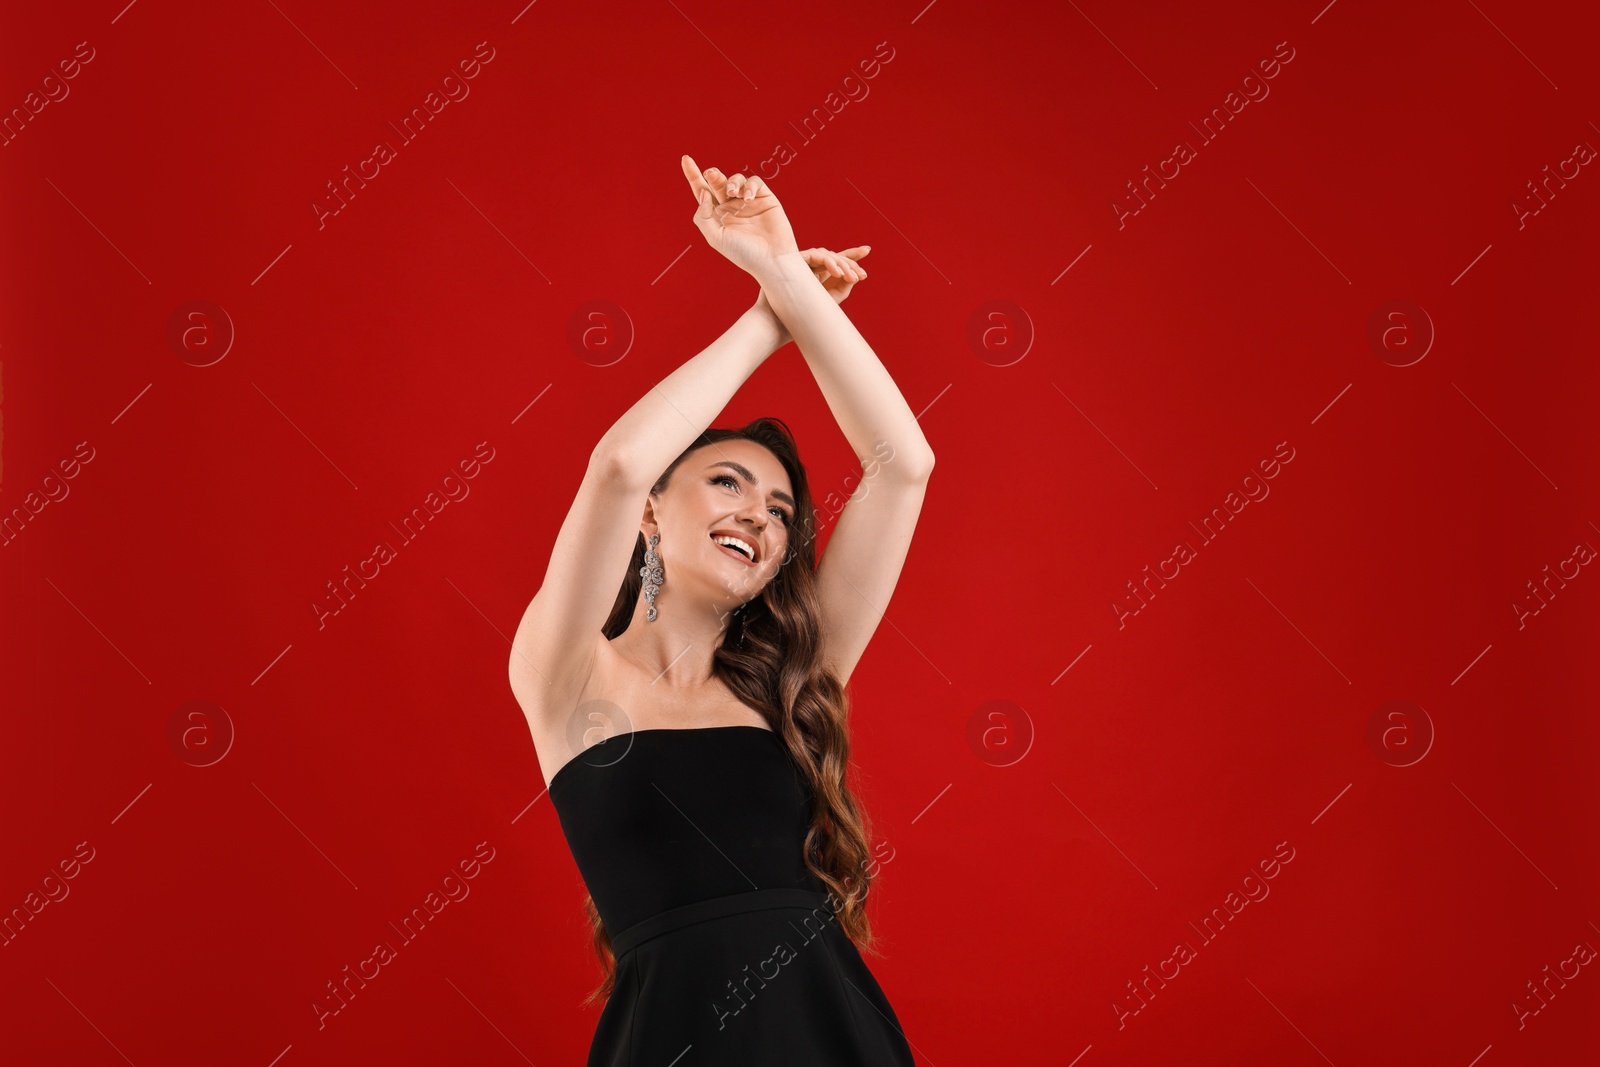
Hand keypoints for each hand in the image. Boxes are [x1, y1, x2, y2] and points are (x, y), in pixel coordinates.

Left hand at [682, 155, 800, 274]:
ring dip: (732, 182)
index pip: (702, 192)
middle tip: (710, 174)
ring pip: (736, 179)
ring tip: (733, 192)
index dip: (693, 175)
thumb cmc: (744, 254)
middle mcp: (731, 207)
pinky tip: (748, 197)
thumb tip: (703, 192)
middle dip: (712, 175)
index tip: (685, 159)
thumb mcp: (715, 238)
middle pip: (717, 182)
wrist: (772, 260)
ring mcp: (748, 202)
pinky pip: (754, 182)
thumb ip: (703, 216)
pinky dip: (750, 185)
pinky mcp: (765, 198)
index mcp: (717, 216)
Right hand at [754, 246, 869, 344]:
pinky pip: (815, 255)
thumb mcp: (827, 303)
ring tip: (853, 278)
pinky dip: (828, 262)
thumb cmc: (798, 319)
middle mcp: (808, 268)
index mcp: (816, 277)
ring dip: (842, 264)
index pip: (835, 263)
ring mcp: (800, 263)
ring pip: (826, 254)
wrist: (776, 325)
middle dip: (851, 260)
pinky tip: (838, 273)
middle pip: (833, 256)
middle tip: (862, 273)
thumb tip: (855, 277)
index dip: (851, 255)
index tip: (867, 250)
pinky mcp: (793, 260)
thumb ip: (841, 289)